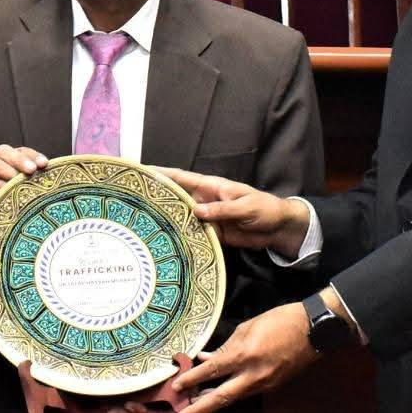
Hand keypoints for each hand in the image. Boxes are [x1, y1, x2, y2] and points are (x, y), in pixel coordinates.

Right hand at [0, 144, 47, 207]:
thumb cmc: (13, 200)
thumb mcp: (24, 185)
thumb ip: (33, 175)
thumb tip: (47, 168)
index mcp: (4, 157)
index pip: (20, 150)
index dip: (32, 155)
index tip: (44, 164)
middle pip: (3, 152)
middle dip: (19, 160)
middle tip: (31, 170)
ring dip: (9, 173)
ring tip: (21, 181)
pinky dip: (0, 190)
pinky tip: (11, 195)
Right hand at [155, 167, 308, 256]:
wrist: (279, 229)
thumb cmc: (265, 209)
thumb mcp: (245, 207)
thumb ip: (222, 209)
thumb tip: (196, 211)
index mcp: (211, 186)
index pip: (182, 177)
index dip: (162, 173)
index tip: (141, 170)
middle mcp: (204, 200)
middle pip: (176, 197)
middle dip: (156, 196)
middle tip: (132, 200)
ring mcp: (207, 217)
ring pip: (181, 217)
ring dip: (166, 219)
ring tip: (141, 223)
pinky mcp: (212, 233)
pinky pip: (193, 234)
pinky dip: (181, 237)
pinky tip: (166, 241)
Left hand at [171, 304, 316, 412]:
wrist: (313, 330)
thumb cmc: (279, 321)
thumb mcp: (247, 327)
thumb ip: (226, 345)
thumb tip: (206, 357)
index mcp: (243, 355)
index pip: (211, 372)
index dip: (192, 379)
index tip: (176, 386)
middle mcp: (252, 375)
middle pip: (221, 398)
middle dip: (199, 409)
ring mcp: (264, 385)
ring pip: (234, 398)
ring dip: (214, 402)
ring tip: (196, 405)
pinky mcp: (273, 387)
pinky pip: (247, 392)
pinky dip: (232, 392)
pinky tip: (221, 392)